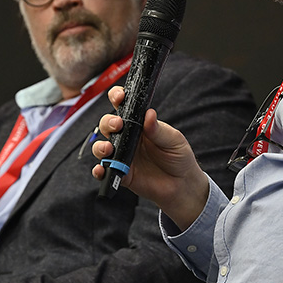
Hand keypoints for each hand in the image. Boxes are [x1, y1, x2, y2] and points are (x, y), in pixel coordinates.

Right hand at [91, 86, 209, 226]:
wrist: (182, 185)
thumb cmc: (179, 157)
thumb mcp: (174, 140)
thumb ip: (159, 130)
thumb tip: (149, 114)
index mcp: (140, 124)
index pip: (124, 106)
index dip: (117, 98)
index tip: (119, 97)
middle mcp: (127, 138)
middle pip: (108, 125)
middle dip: (108, 122)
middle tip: (118, 125)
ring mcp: (122, 156)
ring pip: (101, 147)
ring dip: (100, 146)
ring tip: (108, 149)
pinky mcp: (121, 174)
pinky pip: (105, 171)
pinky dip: (99, 170)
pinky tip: (102, 170)